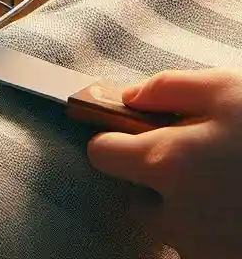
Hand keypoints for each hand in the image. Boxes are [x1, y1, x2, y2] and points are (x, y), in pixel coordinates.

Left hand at [87, 68, 241, 258]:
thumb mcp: (226, 89)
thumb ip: (166, 88)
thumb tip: (128, 97)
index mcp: (169, 163)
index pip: (103, 156)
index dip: (113, 141)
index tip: (128, 136)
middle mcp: (180, 216)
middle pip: (138, 203)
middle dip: (156, 186)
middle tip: (196, 165)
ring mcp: (207, 251)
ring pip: (177, 231)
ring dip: (191, 213)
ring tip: (229, 187)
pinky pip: (207, 249)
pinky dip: (218, 233)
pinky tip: (237, 210)